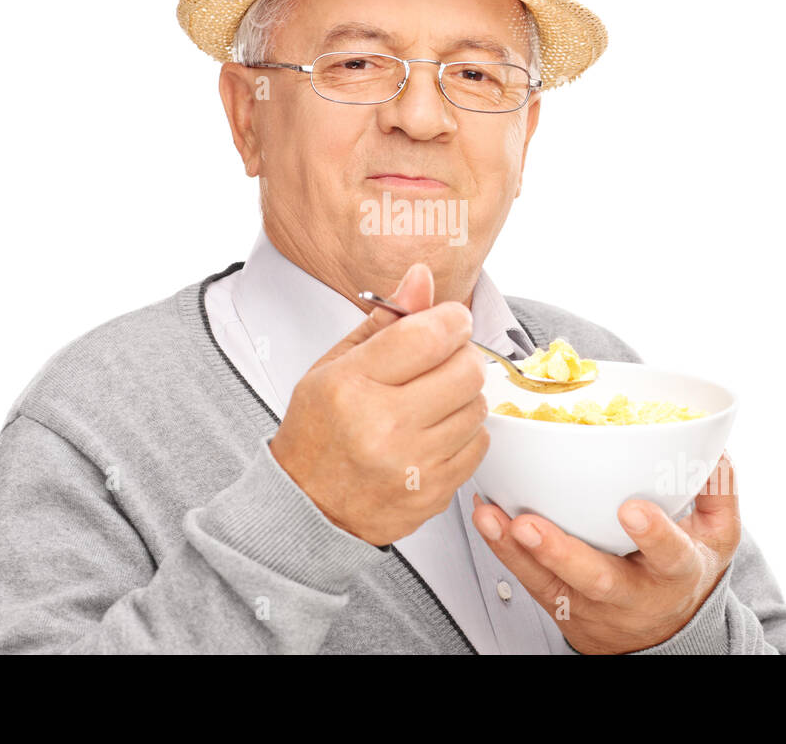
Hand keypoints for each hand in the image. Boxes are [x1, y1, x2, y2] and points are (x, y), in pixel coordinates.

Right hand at [271, 262, 489, 546]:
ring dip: (463, 396)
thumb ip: (384, 322)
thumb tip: (421, 278)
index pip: (429, 334)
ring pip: (478, 406)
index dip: (451, 319)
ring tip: (431, 401)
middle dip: (462, 356)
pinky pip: (478, 444)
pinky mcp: (434, 493)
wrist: (307, 506)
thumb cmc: (318, 432)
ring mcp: (412, 464)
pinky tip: (434, 432)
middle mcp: (384, 425)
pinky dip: (464, 432)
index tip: (449, 321)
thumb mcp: (334, 366)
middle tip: (442, 361)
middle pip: (467, 370)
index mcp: (352, 385)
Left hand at [471, 453, 739, 653]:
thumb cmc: (682, 570)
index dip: (653, 535)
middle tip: (530, 524)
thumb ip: (717, 490)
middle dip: (560, 553)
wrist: (661, 634)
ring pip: (549, 582)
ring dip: (516, 551)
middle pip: (596, 580)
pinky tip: (486, 519)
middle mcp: (631, 594)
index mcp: (675, 572)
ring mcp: (590, 604)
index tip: (632, 509)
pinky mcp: (559, 606)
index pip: (669, 556)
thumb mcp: (717, 536)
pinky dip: (502, 549)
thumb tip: (712, 445)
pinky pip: (527, 580)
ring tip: (492, 518)